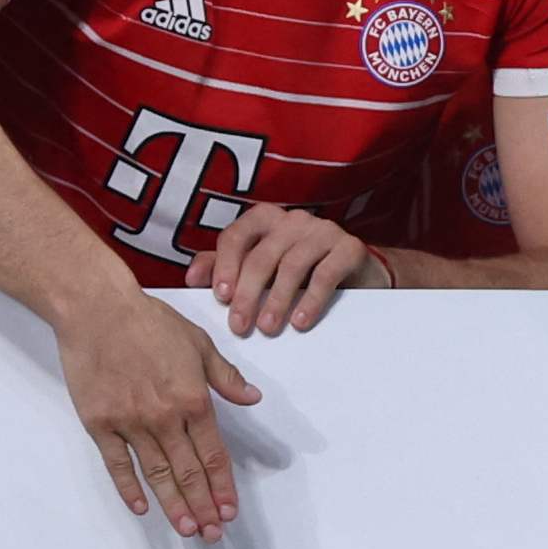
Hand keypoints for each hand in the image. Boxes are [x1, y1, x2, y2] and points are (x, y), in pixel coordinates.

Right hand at [52, 285, 257, 536]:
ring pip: (156, 474)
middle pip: (188, 472)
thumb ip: (225, 376)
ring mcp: (129, 423)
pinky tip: (142, 507)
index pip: (213, 453)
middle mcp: (163, 417)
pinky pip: (117, 464)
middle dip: (203, 506)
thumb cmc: (148, 321)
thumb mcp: (198, 343)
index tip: (230, 509)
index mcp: (192, 399)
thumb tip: (252, 397)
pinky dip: (129, 488)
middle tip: (213, 533)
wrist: (97, 309)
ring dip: (173, 505)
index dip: (223, 485)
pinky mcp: (100, 423)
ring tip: (187, 528)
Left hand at [197, 202, 381, 339]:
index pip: (237, 235)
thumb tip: (191, 279)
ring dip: (276, 300)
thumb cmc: (300, 272)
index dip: (225, 265)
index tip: (220, 296)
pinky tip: (300, 321)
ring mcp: (323, 231)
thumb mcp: (259, 269)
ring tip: (267, 328)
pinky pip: (326, 273)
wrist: (356, 274)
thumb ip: (224, 268)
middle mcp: (293, 220)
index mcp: (266, 220)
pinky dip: (311, 300)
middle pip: (262, 255)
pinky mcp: (350, 248)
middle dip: (248, 294)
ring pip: (292, 265)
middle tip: (239, 326)